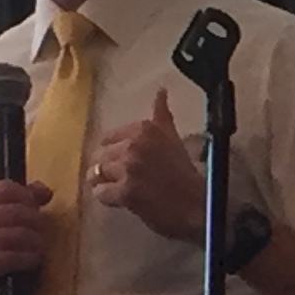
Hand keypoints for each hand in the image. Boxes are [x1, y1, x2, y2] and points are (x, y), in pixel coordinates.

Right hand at [0, 179, 52, 294]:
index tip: (37, 207)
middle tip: (42, 231)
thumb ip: (28, 199)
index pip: (5, 189)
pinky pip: (7, 258)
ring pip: (11, 235)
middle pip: (13, 212)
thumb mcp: (11, 217)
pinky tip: (32, 260)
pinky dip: (25, 258)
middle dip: (34, 221)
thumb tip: (44, 191)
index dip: (28, 197)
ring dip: (32, 241)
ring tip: (38, 246)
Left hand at [88, 89, 204, 240]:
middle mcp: (135, 144)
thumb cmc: (185, 173)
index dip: (114, 152)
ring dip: (107, 183)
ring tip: (121, 189)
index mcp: (145, 129)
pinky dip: (107, 198)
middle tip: (126, 179)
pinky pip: (101, 192)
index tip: (127, 162)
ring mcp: (129, 168)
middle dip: (109, 168)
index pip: (109, 137)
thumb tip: (161, 89)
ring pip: (98, 173)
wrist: (197, 205)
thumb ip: (161, 114)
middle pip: (101, 155)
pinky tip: (121, 200)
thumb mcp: (173, 138)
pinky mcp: (126, 192)